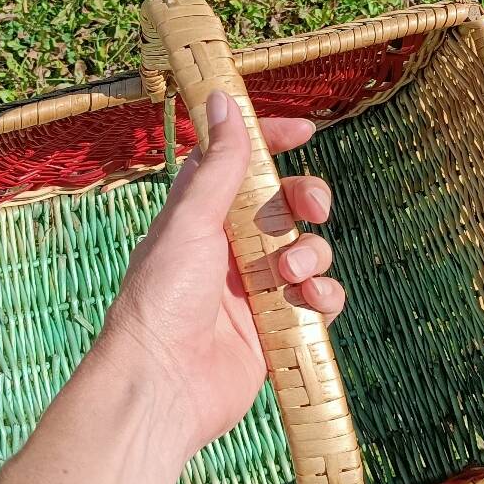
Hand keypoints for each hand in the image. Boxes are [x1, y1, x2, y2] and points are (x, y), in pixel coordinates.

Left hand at [100, 91, 344, 455]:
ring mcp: (256, 289)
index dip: (273, 142)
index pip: (242, 164)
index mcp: (203, 217)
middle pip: (287, 205)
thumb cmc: (160, 300)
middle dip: (307, 200)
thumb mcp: (189, 222)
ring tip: (288, 274)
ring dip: (311, 254)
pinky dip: (323, 295)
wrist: (162, 384)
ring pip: (309, 250)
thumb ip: (217, 165)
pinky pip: (318, 298)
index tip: (305, 131)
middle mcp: (231, 248)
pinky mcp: (278, 327)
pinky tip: (309, 301)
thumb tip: (223, 99)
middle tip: (312, 208)